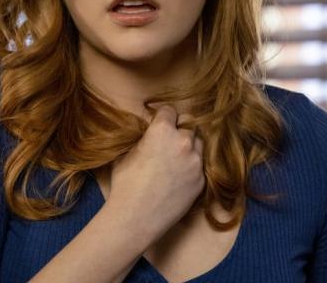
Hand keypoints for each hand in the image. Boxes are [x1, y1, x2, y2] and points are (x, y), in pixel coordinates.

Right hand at [105, 105, 204, 243]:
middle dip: (179, 128)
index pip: (169, 110)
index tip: (159, 122)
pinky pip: (200, 165)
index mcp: (162, 130)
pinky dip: (191, 166)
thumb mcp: (126, 152)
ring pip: (199, 143)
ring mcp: (195, 162)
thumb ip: (142, 137)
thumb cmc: (125, 185)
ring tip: (175, 157)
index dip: (162, 116)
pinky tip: (178, 176)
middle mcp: (183, 142)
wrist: (136, 218)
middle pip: (189, 123)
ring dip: (189, 145)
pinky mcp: (201, 180)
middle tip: (169, 139)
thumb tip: (148, 131)